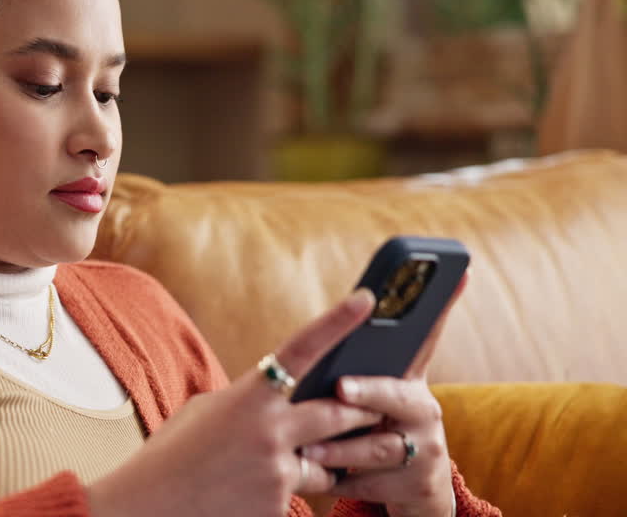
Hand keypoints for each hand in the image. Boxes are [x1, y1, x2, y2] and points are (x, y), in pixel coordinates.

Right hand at [88, 288, 383, 516]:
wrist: (147, 507)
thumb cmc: (170, 455)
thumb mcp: (204, 413)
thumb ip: (246, 401)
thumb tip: (279, 399)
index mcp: (248, 397)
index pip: (301, 349)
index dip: (337, 321)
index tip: (367, 299)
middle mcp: (269, 430)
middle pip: (340, 413)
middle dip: (364, 412)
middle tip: (381, 409)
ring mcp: (276, 470)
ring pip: (328, 464)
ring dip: (324, 464)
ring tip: (284, 467)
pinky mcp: (277, 505)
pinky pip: (300, 494)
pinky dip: (286, 492)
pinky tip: (249, 495)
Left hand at [299, 270, 470, 516]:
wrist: (413, 493)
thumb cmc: (375, 432)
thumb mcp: (372, 401)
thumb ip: (356, 372)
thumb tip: (322, 336)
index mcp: (409, 381)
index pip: (427, 335)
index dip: (442, 304)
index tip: (459, 273)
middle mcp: (424, 409)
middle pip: (396, 396)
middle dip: (368, 391)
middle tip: (341, 388)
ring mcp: (426, 448)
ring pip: (378, 446)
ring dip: (340, 449)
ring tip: (308, 447)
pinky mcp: (418, 484)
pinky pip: (371, 481)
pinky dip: (342, 481)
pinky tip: (317, 480)